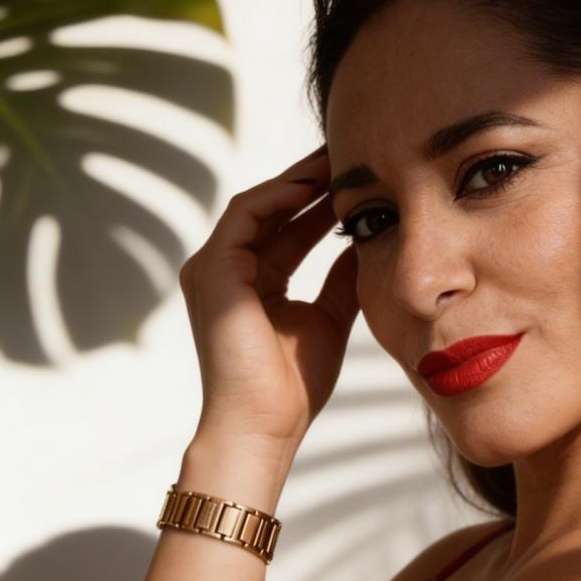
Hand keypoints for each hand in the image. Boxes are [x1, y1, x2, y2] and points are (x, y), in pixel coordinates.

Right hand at [178, 144, 358, 449]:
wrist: (265, 425)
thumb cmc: (292, 386)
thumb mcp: (329, 317)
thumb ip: (342, 278)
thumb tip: (370, 239)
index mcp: (251, 281)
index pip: (286, 227)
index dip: (321, 202)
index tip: (359, 182)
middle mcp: (226, 269)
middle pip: (271, 210)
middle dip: (311, 181)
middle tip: (351, 155)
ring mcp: (213, 268)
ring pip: (258, 206)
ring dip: (298, 181)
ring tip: (337, 162)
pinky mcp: (211, 271)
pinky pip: (244, 217)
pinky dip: (277, 198)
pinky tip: (313, 188)